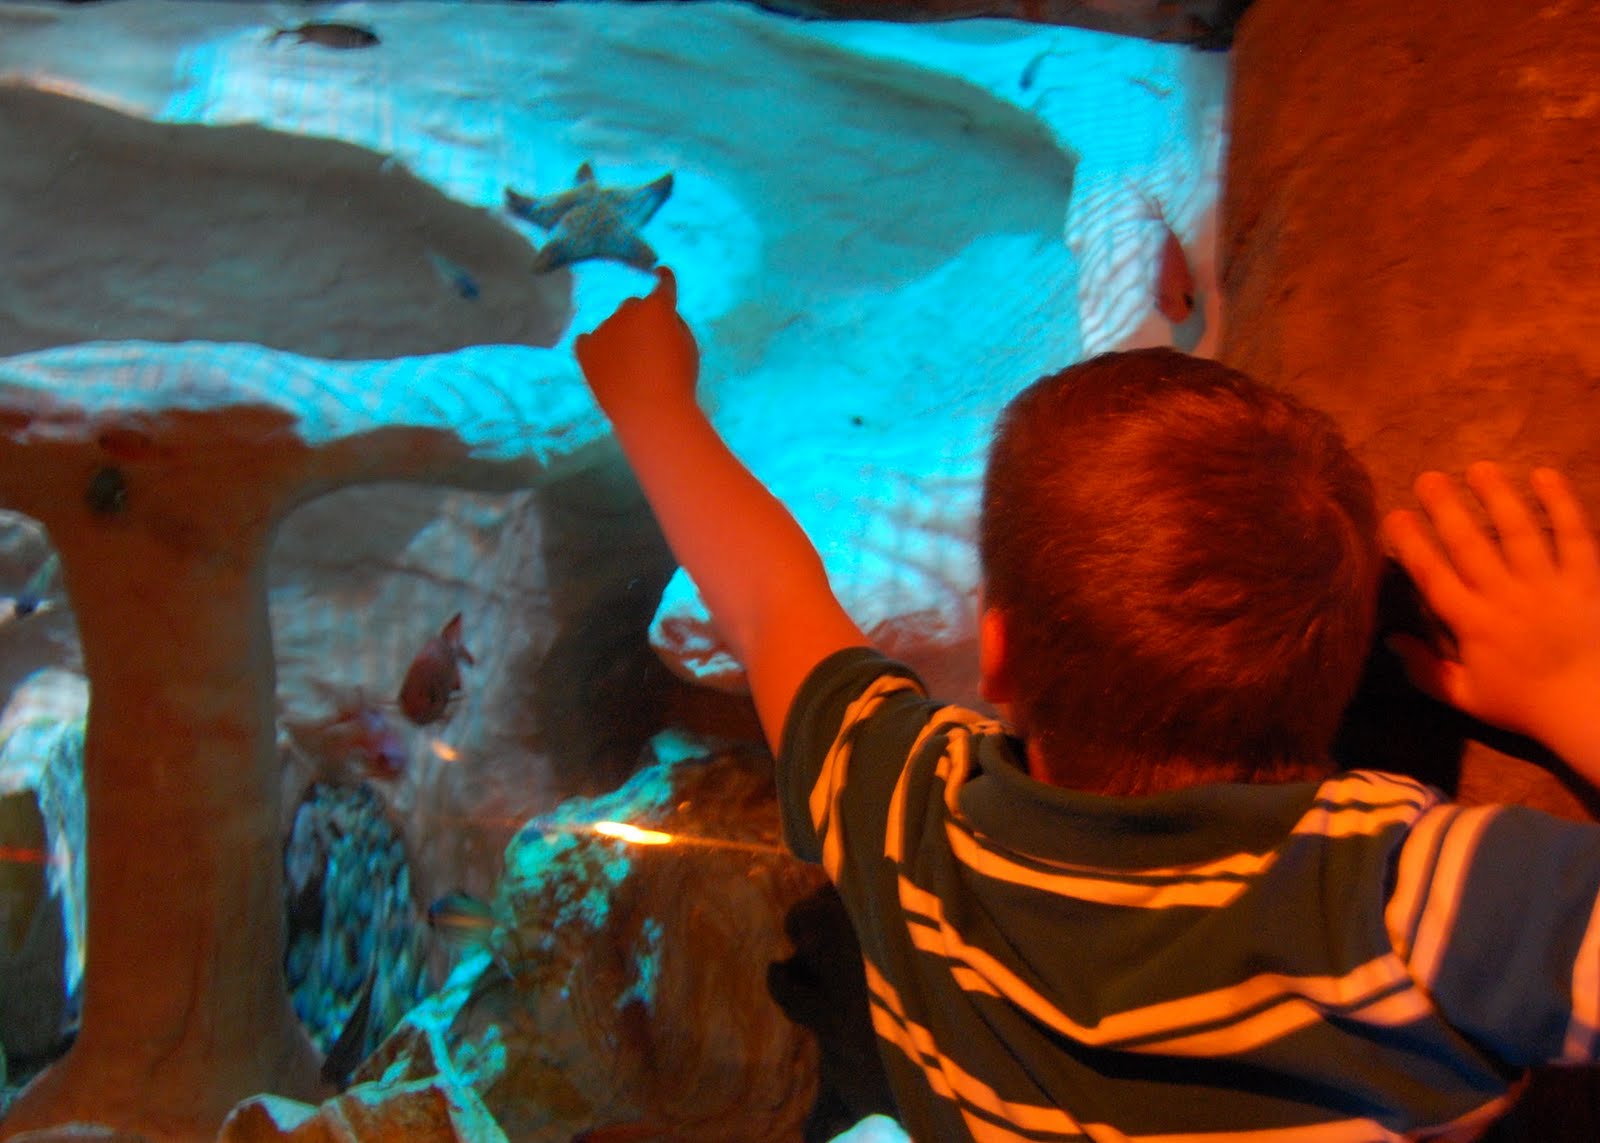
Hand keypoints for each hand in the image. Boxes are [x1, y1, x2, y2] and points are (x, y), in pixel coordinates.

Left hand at [574, 267, 698, 416]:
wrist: (649, 412)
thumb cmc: (678, 381)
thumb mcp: (688, 348)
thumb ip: (673, 326)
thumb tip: (658, 319)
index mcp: (658, 308)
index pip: (663, 284)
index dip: (664, 279)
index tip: (660, 272)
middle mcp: (629, 310)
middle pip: (634, 306)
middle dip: (641, 320)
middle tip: (648, 347)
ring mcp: (604, 328)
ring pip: (613, 326)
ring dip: (620, 337)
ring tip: (630, 369)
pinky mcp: (585, 349)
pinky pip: (588, 341)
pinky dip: (596, 347)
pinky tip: (605, 363)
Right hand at [1382, 463, 1599, 772]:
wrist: (1590, 709)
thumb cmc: (1525, 706)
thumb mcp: (1466, 698)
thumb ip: (1425, 670)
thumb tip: (1392, 639)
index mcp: (1473, 624)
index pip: (1433, 576)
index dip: (1412, 544)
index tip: (1395, 515)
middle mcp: (1506, 597)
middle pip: (1470, 544)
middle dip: (1446, 508)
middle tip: (1429, 477)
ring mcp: (1548, 586)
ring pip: (1518, 532)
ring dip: (1497, 497)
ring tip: (1479, 469)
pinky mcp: (1585, 581)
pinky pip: (1574, 536)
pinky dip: (1560, 504)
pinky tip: (1544, 476)